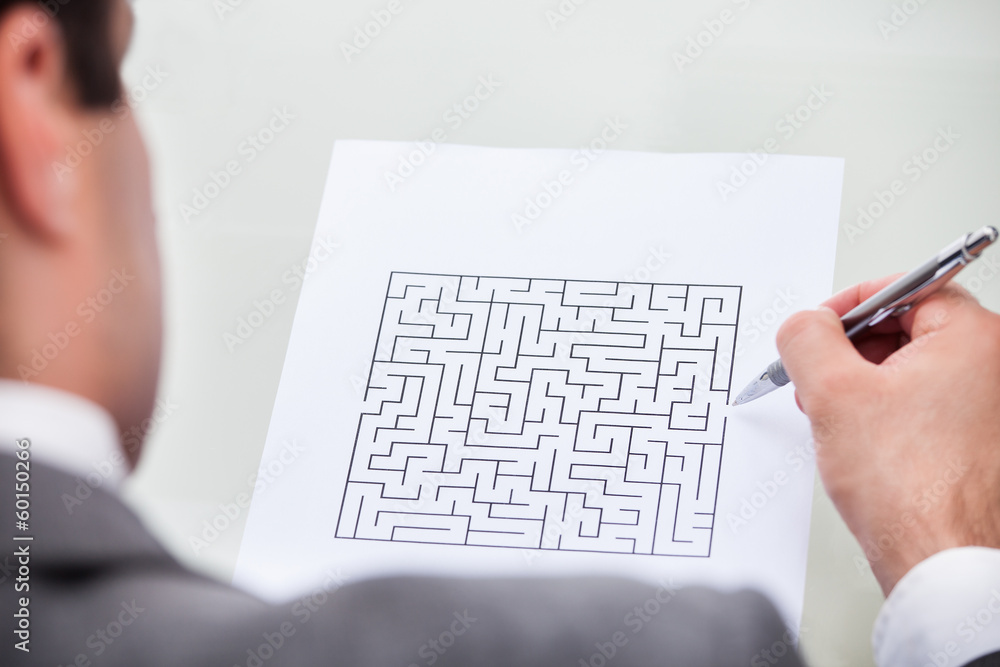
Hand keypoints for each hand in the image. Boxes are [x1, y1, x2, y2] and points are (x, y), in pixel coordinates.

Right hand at [776, 276, 999, 594]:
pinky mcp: (981, 442)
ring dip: (867, 383)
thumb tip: (803, 324)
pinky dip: (890, 410)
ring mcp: (991, 407)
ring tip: (835, 414)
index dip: (851, 304)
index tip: (820, 326)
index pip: (907, 288)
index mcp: (975, 339)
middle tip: (820, 375)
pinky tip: (861, 438)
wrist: (942, 561)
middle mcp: (996, 368)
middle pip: (911, 328)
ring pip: (916, 369)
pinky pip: (929, 404)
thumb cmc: (911, 488)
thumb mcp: (831, 392)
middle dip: (854, 349)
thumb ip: (806, 337)